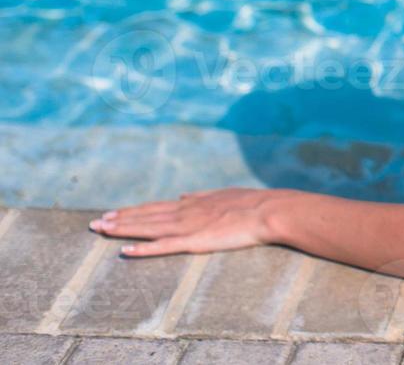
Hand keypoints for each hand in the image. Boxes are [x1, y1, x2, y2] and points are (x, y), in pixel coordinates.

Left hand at [90, 188, 281, 257]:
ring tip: (102, 231)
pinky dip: (143, 249)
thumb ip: (201, 195)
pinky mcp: (195, 241)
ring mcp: (188, 226)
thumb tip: (182, 194)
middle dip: (119, 220)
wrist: (268, 211)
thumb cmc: (251, 203)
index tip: (112, 213)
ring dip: (123, 230)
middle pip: (145, 216)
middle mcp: (185, 211)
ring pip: (148, 228)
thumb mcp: (223, 193)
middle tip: (95, 223)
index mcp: (192, 202)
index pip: (154, 207)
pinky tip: (126, 252)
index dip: (132, 211)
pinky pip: (164, 247)